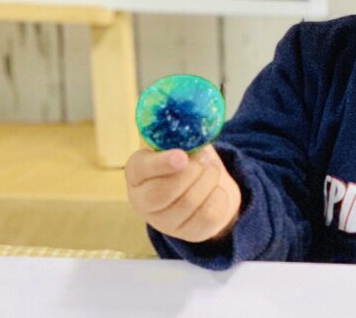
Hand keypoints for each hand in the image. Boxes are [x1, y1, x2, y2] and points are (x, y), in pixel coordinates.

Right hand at [125, 144, 242, 243]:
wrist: (203, 184)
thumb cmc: (185, 159)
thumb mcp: (178, 142)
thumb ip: (178, 134)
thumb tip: (190, 121)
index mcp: (137, 173)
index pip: (141, 170)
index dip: (161, 163)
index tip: (182, 156)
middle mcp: (143, 201)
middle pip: (164, 192)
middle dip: (192, 172)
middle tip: (204, 160)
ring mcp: (165, 222)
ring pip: (189, 203)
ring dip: (209, 180)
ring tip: (211, 170)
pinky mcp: (189, 234)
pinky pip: (209, 215)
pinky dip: (219, 196)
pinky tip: (215, 189)